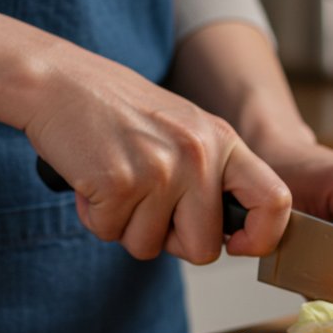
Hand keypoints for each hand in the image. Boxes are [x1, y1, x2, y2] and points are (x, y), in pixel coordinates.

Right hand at [20, 42, 290, 262]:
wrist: (58, 82)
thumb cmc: (118, 110)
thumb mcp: (185, 130)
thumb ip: (213, 175)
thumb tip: (234, 236)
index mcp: (223, 141)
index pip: (274, 201)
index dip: (262, 237)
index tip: (238, 245)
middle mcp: (199, 155)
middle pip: (204, 249)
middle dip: (171, 240)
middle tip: (146, 205)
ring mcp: (160, 170)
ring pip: (150, 247)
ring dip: (126, 226)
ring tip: (116, 180)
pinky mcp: (118, 184)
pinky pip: (111, 233)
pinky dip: (96, 216)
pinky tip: (92, 180)